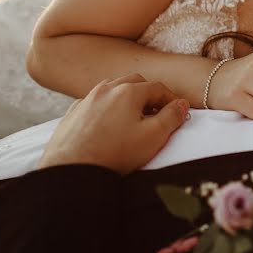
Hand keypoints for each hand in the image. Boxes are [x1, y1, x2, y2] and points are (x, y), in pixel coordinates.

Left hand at [38, 73, 189, 174]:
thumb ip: (171, 117)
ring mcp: (87, 100)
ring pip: (112, 88)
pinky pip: (94, 102)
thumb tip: (181, 104)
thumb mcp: (153, 137)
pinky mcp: (73, 114)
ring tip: (133, 116)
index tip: (179, 111)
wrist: (71, 169)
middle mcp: (107, 89)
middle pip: (135, 82)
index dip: (172, 99)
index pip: (158, 87)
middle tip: (157, 111)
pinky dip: (106, 107)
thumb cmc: (114, 154)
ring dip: (127, 97)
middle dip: (149, 93)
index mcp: (128, 91)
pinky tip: (108, 123)